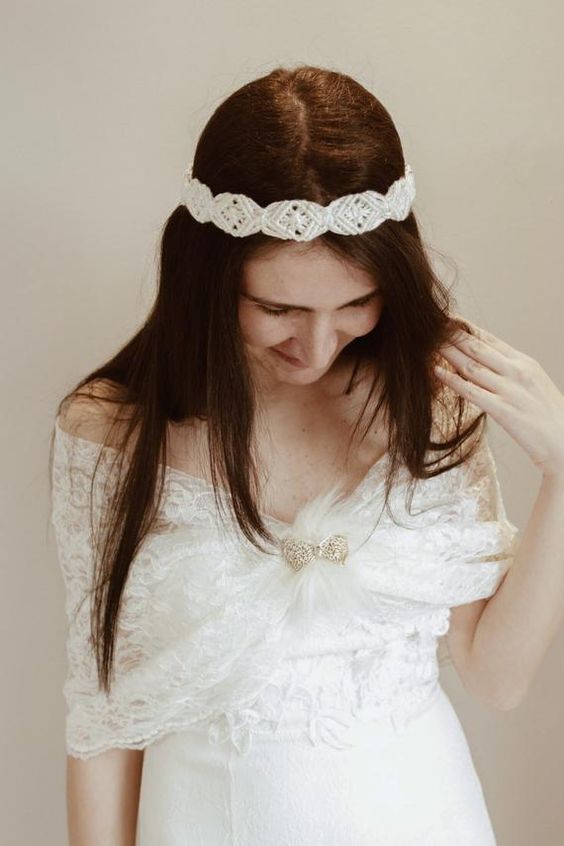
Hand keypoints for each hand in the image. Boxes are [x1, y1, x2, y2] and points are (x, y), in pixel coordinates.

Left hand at [435, 317, 563, 477]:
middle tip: (429, 327)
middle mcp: (516, 371)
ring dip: (446, 354)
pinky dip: (451, 380)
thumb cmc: (549, 416)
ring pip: (470, 366)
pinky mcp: (502, 410)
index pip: (489, 339)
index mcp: (524, 362)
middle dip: (450, 336)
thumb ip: (512, 371)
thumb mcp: (534, 383)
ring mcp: (509, 390)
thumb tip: (488, 363)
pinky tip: (437, 372)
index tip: (447, 320)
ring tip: (427, 345)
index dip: (465, 328)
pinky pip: (471, 391)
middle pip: (476, 348)